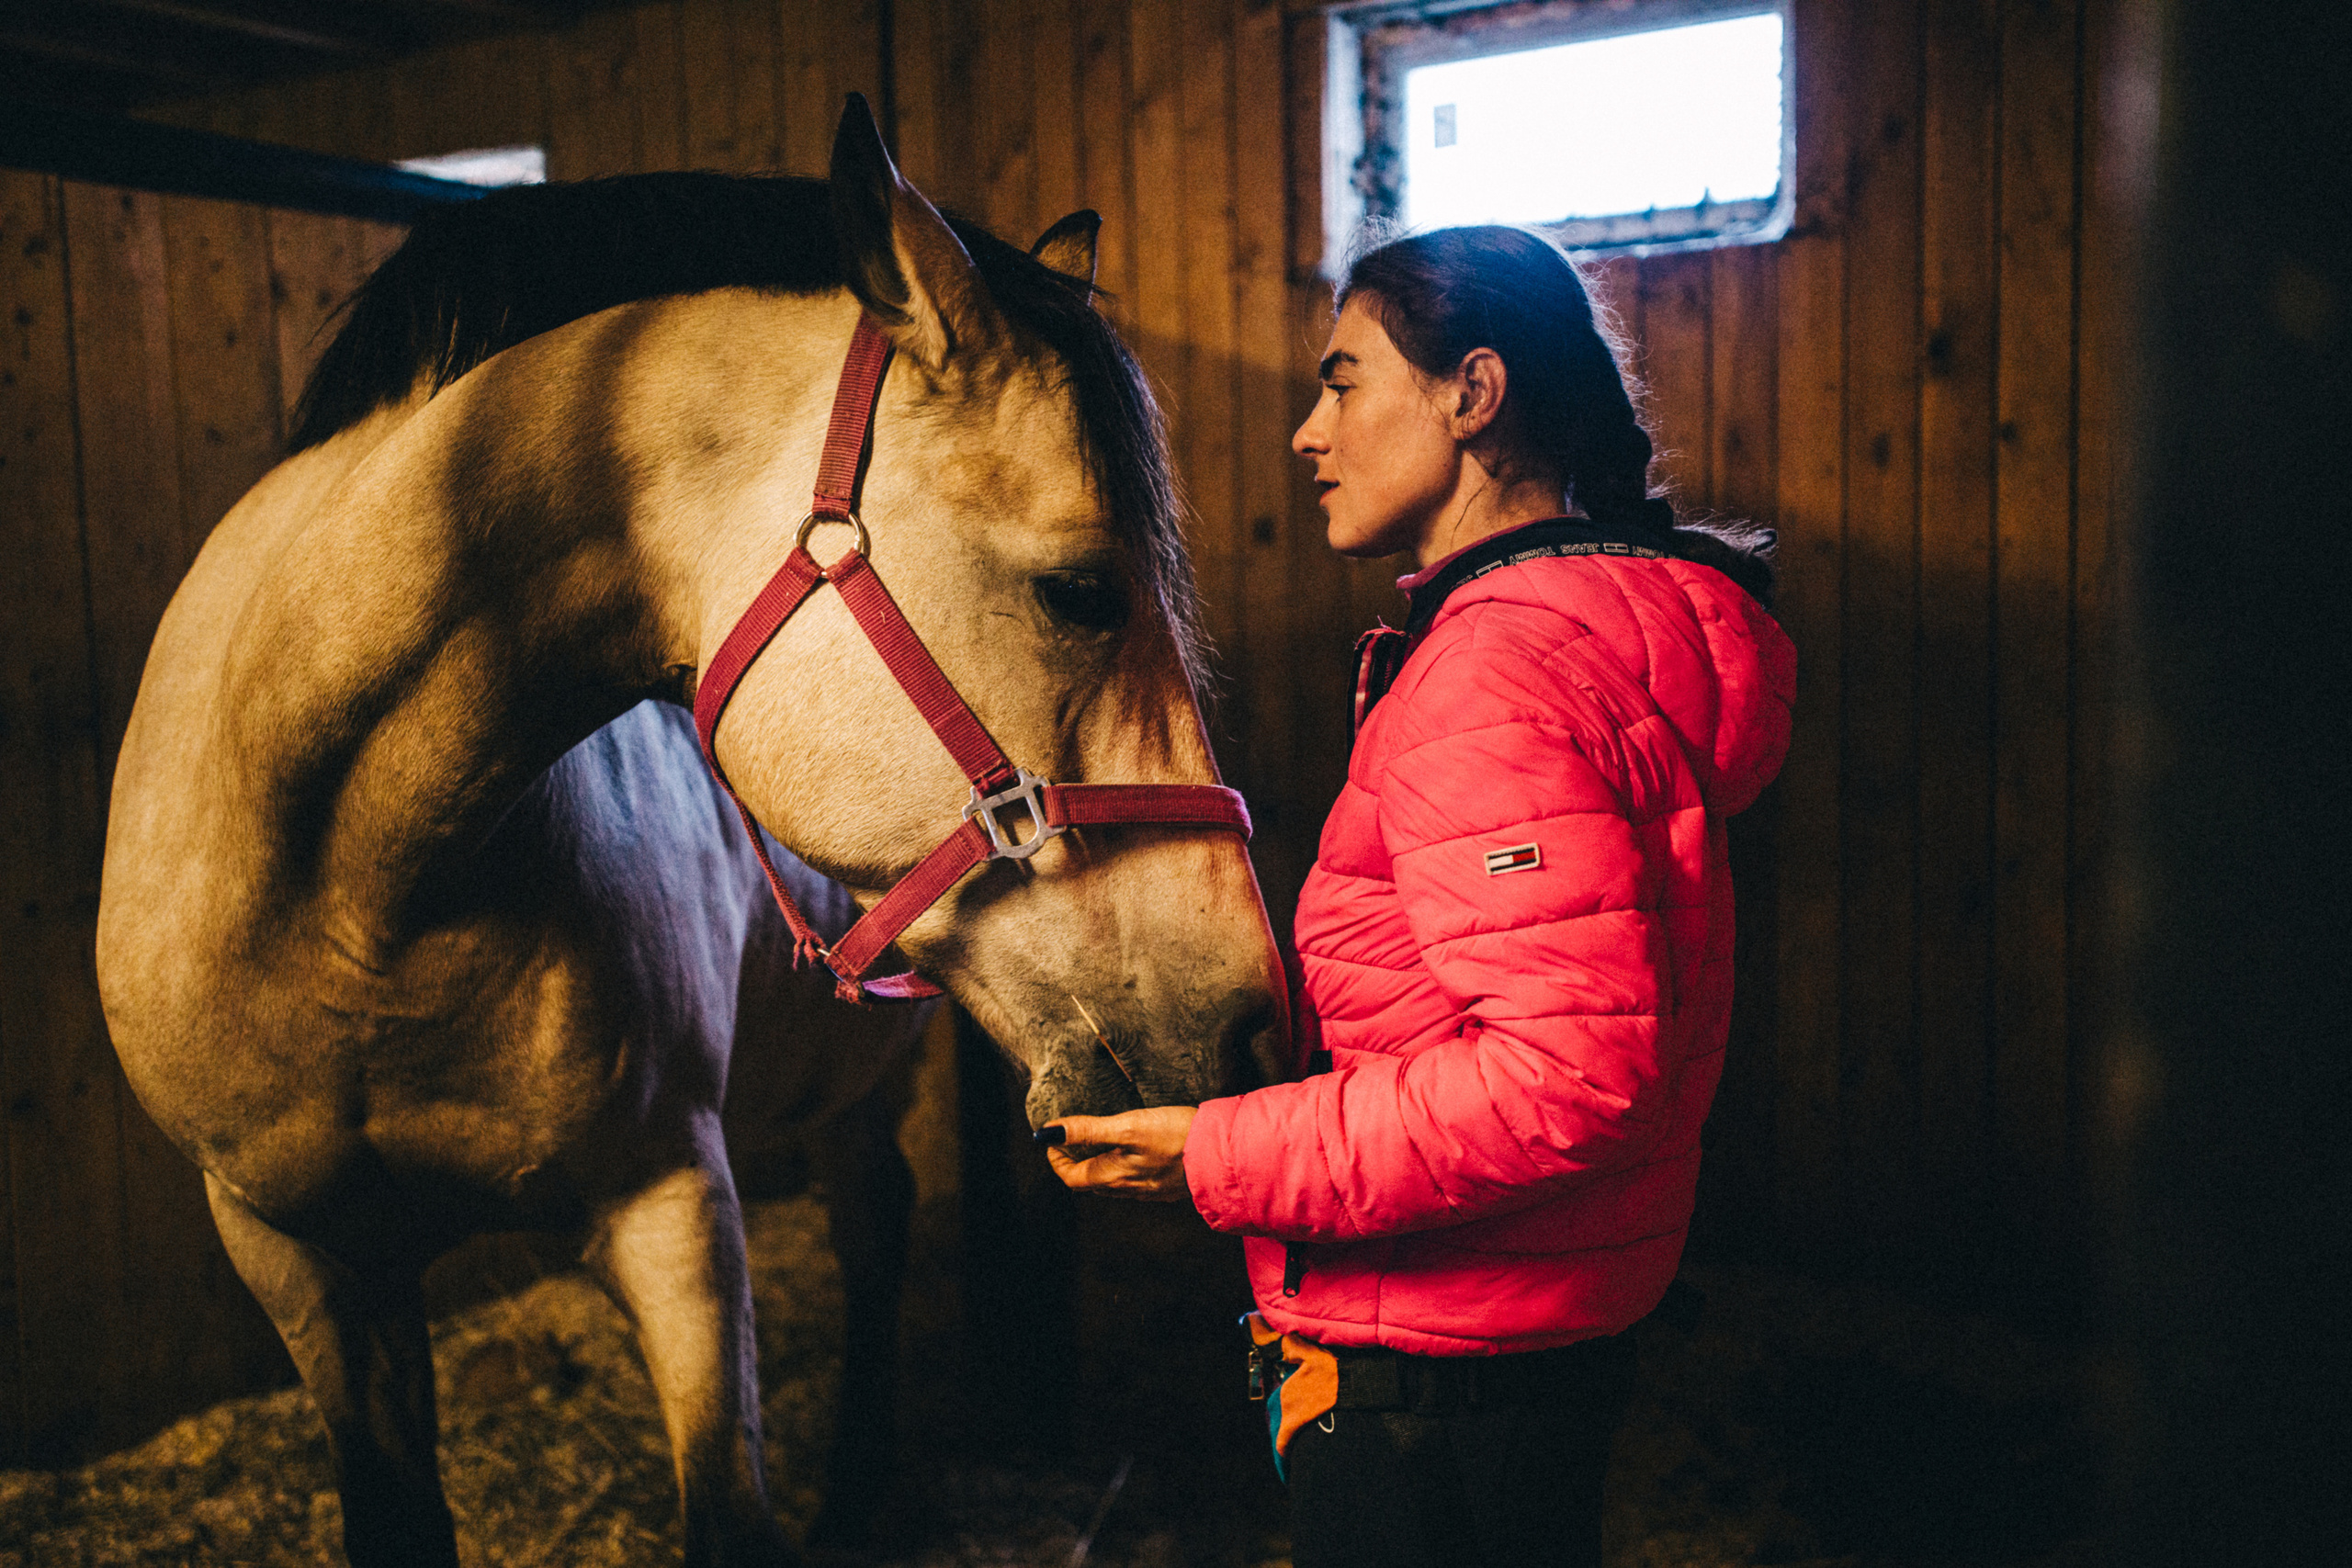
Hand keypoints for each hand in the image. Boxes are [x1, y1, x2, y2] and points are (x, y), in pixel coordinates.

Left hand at [1040, 1106, 1197, 1202]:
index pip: (1072, 1177)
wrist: (1223, 1153)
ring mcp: (1151, 1190)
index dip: (1057, 1160)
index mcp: (1115, 1177)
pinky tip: (1134, 1152)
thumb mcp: (1128, 1127)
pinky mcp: (1169, 1185)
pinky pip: (1136, 1181)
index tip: (1052, 1141)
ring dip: (1099, 1166)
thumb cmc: (1176, 1137)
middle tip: (1072, 1140)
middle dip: (1076, 1163)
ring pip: (1114, 1183)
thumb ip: (1088, 1130)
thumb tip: (1050, 1131)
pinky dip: (1123, 1167)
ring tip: (1098, 1143)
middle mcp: (1130, 1189)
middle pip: (1091, 1182)